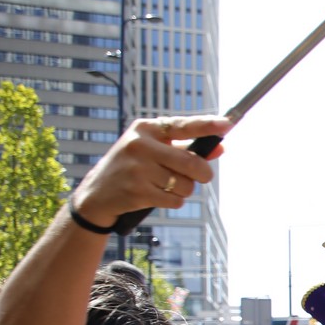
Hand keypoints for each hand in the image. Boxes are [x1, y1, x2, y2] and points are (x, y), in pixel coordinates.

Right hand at [70, 115, 229, 226]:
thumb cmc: (132, 167)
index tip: (227, 123)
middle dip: (203, 174)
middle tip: (201, 177)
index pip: (182, 125)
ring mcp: (137, 169)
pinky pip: (175, 200)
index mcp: (145, 129)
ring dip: (184, 190)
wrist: (97, 193)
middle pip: (192, 162)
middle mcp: (140, 145)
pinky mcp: (137, 191)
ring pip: (186, 184)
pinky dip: (173, 201)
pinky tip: (157, 196)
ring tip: (165, 186)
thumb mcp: (153, 150)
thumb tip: (220, 147)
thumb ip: (186, 148)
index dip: (207, 125)